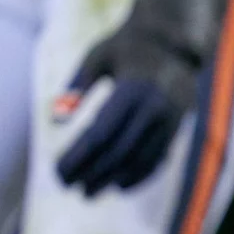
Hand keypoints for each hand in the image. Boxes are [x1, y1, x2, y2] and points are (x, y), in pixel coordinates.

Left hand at [54, 18, 200, 195]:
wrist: (177, 40)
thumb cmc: (128, 45)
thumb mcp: (98, 56)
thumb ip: (77, 87)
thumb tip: (55, 121)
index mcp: (131, 88)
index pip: (99, 134)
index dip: (78, 158)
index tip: (58, 173)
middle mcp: (153, 107)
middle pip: (118, 152)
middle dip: (92, 173)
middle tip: (69, 187)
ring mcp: (169, 119)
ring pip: (139, 160)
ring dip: (112, 180)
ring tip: (89, 192)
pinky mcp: (178, 126)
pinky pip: (159, 158)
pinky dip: (139, 176)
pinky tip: (120, 185)